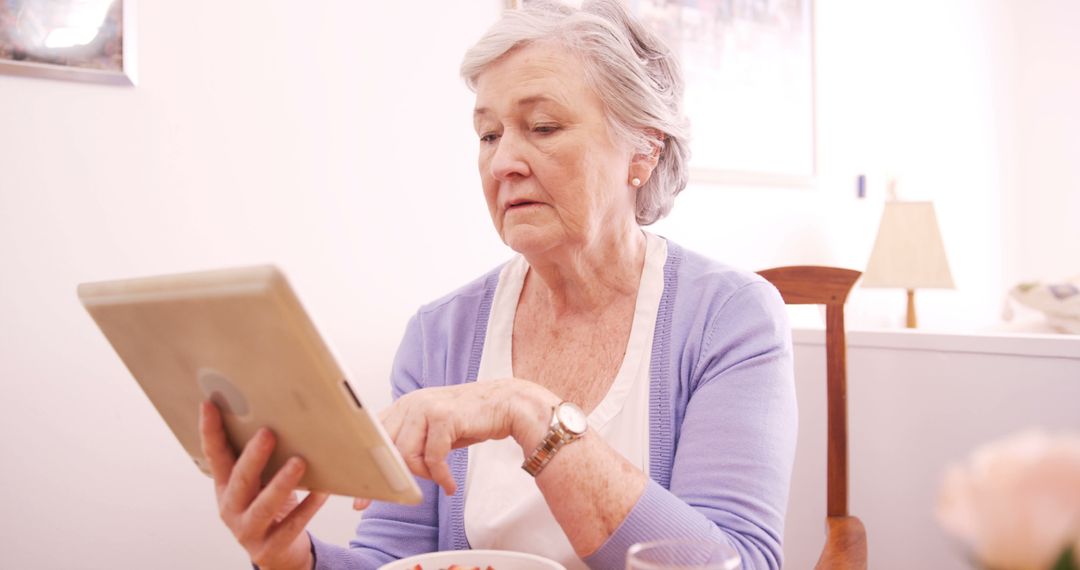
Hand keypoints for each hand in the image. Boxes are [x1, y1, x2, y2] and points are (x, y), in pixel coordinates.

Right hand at [199, 401, 329, 569]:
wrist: (277, 554)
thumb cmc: (270, 508)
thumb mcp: (257, 484)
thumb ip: (259, 459)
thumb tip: (276, 418)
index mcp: (225, 487)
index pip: (214, 456)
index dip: (210, 431)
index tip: (209, 404)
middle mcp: (231, 508)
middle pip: (240, 480)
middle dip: (253, 457)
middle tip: (268, 433)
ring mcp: (248, 530)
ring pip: (264, 506)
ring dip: (281, 483)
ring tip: (298, 462)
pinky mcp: (270, 547)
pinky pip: (292, 525)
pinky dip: (308, 507)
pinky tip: (322, 491)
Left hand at [379, 378, 558, 494]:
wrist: (507, 404)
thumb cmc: (471, 419)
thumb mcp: (434, 429)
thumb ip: (412, 441)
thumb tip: (391, 470)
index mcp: (404, 405)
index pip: (373, 435)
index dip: (365, 465)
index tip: (361, 494)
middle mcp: (411, 403)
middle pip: (385, 447)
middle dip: (388, 477)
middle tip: (396, 498)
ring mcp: (427, 407)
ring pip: (407, 455)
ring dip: (424, 475)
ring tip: (440, 481)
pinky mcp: (445, 416)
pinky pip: (433, 458)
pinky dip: (441, 477)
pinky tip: (450, 485)